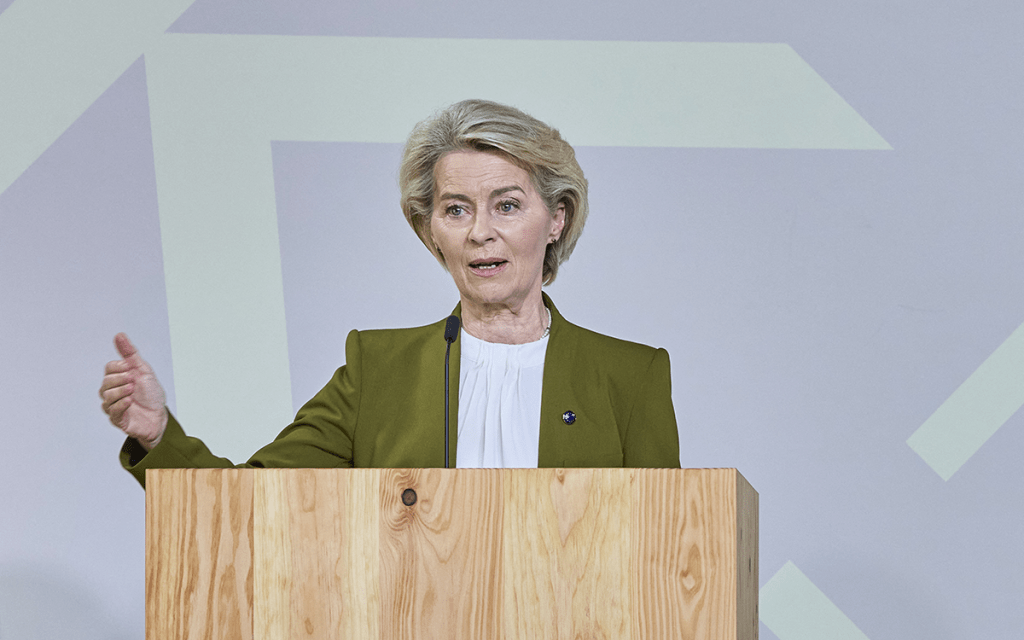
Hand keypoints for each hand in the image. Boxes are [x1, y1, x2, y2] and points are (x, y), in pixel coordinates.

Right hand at [100, 333, 167, 449]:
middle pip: (106, 381)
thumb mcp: (144, 370)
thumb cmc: (152, 394)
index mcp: (119, 378)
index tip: (131, 369)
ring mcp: (114, 405)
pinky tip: (130, 401)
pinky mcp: (117, 419)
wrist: (160, 416)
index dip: (119, 367)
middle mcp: (113, 391)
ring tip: (133, 391)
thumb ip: (130, 353)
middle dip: (121, 379)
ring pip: (106, 396)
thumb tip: (119, 335)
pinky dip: (121, 404)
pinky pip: (112, 410)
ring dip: (121, 391)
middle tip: (133, 381)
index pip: (109, 368)